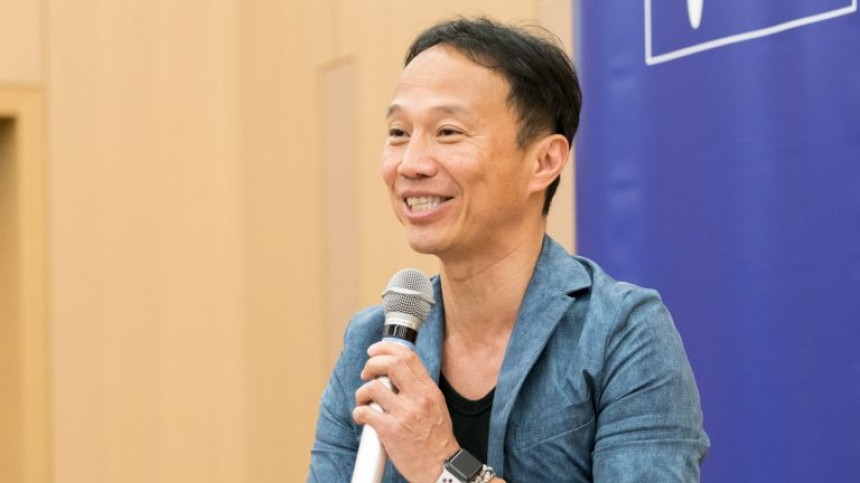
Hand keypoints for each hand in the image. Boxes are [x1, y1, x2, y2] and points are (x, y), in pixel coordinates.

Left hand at [353, 341, 458, 482]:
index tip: (374, 351)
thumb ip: (419, 389)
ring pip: (373, 388)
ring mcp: (405, 414)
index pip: (408, 356)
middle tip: (366, 373)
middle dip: (372, 364)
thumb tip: (396, 375)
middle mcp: (418, 398)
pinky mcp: (391, 430)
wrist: (441, 468)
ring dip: (362, 392)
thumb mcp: (436, 406)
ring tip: (363, 400)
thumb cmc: (437, 440)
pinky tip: (362, 417)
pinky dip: (358, 412)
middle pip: (391, 364)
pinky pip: (365, 413)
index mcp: (429, 390)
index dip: (387, 348)